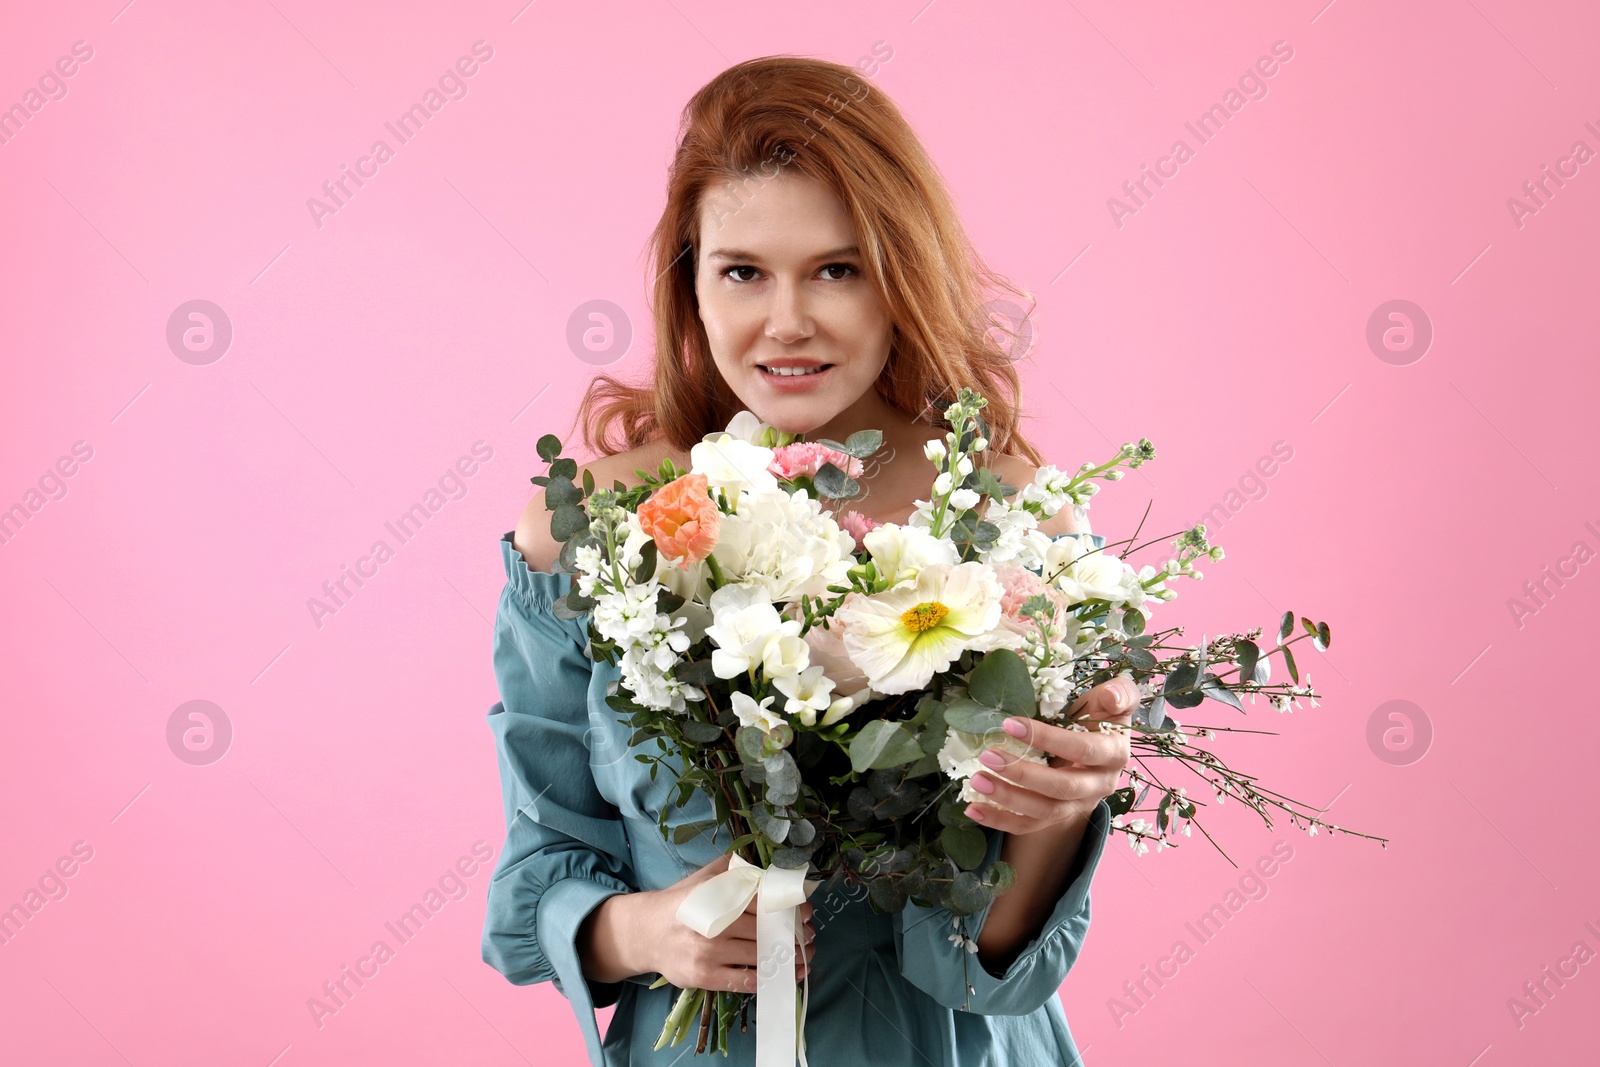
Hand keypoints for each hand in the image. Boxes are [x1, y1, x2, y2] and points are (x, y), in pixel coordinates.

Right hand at [628, 854, 815, 991]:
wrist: (645, 933)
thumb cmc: (681, 904)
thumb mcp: (703, 878)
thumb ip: (733, 870)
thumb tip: (768, 868)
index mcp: (714, 895)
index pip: (761, 901)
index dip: (788, 908)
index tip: (807, 912)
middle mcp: (712, 924)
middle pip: (764, 930)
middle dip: (793, 934)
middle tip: (810, 936)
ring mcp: (708, 952)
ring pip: (759, 955)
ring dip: (788, 958)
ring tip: (805, 957)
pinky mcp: (705, 977)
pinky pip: (744, 979)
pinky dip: (769, 979)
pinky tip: (786, 976)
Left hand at [962, 672, 1138, 834]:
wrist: (1098, 745)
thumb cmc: (1100, 714)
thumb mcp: (1114, 697)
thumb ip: (1120, 692)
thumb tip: (1110, 695)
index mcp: (1114, 753)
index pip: (1082, 750)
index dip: (1047, 738)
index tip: (1009, 724)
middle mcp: (1100, 785)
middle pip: (1062, 787)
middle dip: (1023, 774)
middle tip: (987, 756)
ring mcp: (1078, 805)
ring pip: (1045, 811)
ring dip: (1008, 798)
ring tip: (977, 780)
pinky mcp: (1058, 817)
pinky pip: (1029, 826)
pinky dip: (1000, 820)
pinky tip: (973, 809)